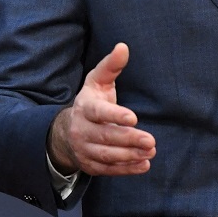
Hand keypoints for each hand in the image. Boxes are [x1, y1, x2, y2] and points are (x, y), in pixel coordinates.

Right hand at [47, 43, 154, 176]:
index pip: (98, 112)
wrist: (66, 132)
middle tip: (151, 141)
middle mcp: (81, 130)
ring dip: (130, 155)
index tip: (134, 118)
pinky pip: (109, 170)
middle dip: (129, 139)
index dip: (115, 115)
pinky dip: (126, 169)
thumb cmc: (91, 102)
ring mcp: (84, 149)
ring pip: (107, 155)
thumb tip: (123, 47)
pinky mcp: (90, 165)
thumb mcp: (97, 82)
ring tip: (151, 151)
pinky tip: (144, 165)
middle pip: (105, 137)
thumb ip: (111, 66)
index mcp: (85, 108)